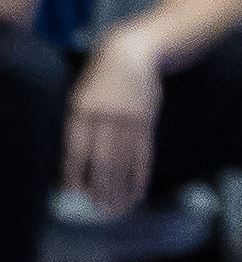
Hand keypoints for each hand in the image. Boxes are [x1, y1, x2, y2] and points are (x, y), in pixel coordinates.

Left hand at [62, 31, 160, 216]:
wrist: (133, 53)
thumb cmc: (101, 78)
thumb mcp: (81, 96)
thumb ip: (79, 125)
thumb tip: (77, 163)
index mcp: (83, 110)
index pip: (77, 150)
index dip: (74, 173)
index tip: (74, 193)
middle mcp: (107, 116)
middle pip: (103, 159)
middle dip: (100, 187)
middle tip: (98, 207)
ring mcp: (130, 119)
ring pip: (124, 160)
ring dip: (120, 187)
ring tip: (116, 207)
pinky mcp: (147, 121)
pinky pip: (144, 153)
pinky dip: (140, 174)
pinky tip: (138, 190)